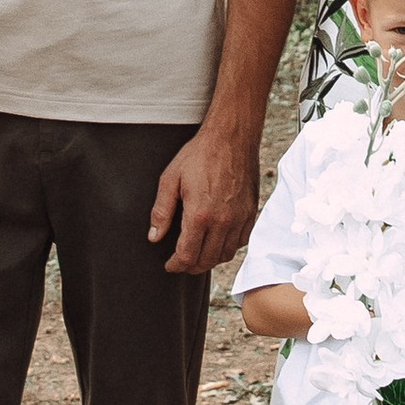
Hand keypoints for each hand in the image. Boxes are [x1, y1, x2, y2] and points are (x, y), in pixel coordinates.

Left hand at [149, 117, 261, 274]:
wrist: (232, 137)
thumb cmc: (200, 154)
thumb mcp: (171, 179)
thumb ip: (161, 211)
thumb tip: (154, 237)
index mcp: (199, 215)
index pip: (187, 255)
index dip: (176, 265)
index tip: (169, 265)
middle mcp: (222, 221)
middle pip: (207, 261)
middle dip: (191, 266)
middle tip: (181, 263)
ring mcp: (239, 218)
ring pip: (225, 255)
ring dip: (209, 260)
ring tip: (198, 254)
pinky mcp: (250, 213)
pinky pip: (241, 242)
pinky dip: (228, 247)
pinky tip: (217, 241)